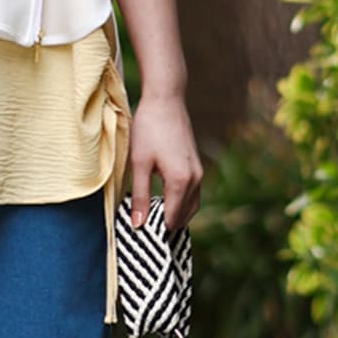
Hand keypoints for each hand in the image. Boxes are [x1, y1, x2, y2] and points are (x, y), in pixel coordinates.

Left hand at [128, 92, 202, 230]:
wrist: (165, 99)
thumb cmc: (149, 128)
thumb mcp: (139, 162)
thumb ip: (140, 196)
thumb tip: (138, 225)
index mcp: (182, 181)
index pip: (172, 219)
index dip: (157, 231)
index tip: (142, 238)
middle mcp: (196, 180)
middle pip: (184, 216)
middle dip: (167, 226)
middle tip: (146, 231)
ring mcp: (199, 173)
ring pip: (191, 206)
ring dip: (175, 215)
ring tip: (153, 219)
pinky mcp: (196, 165)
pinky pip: (192, 194)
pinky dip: (180, 202)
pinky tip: (164, 201)